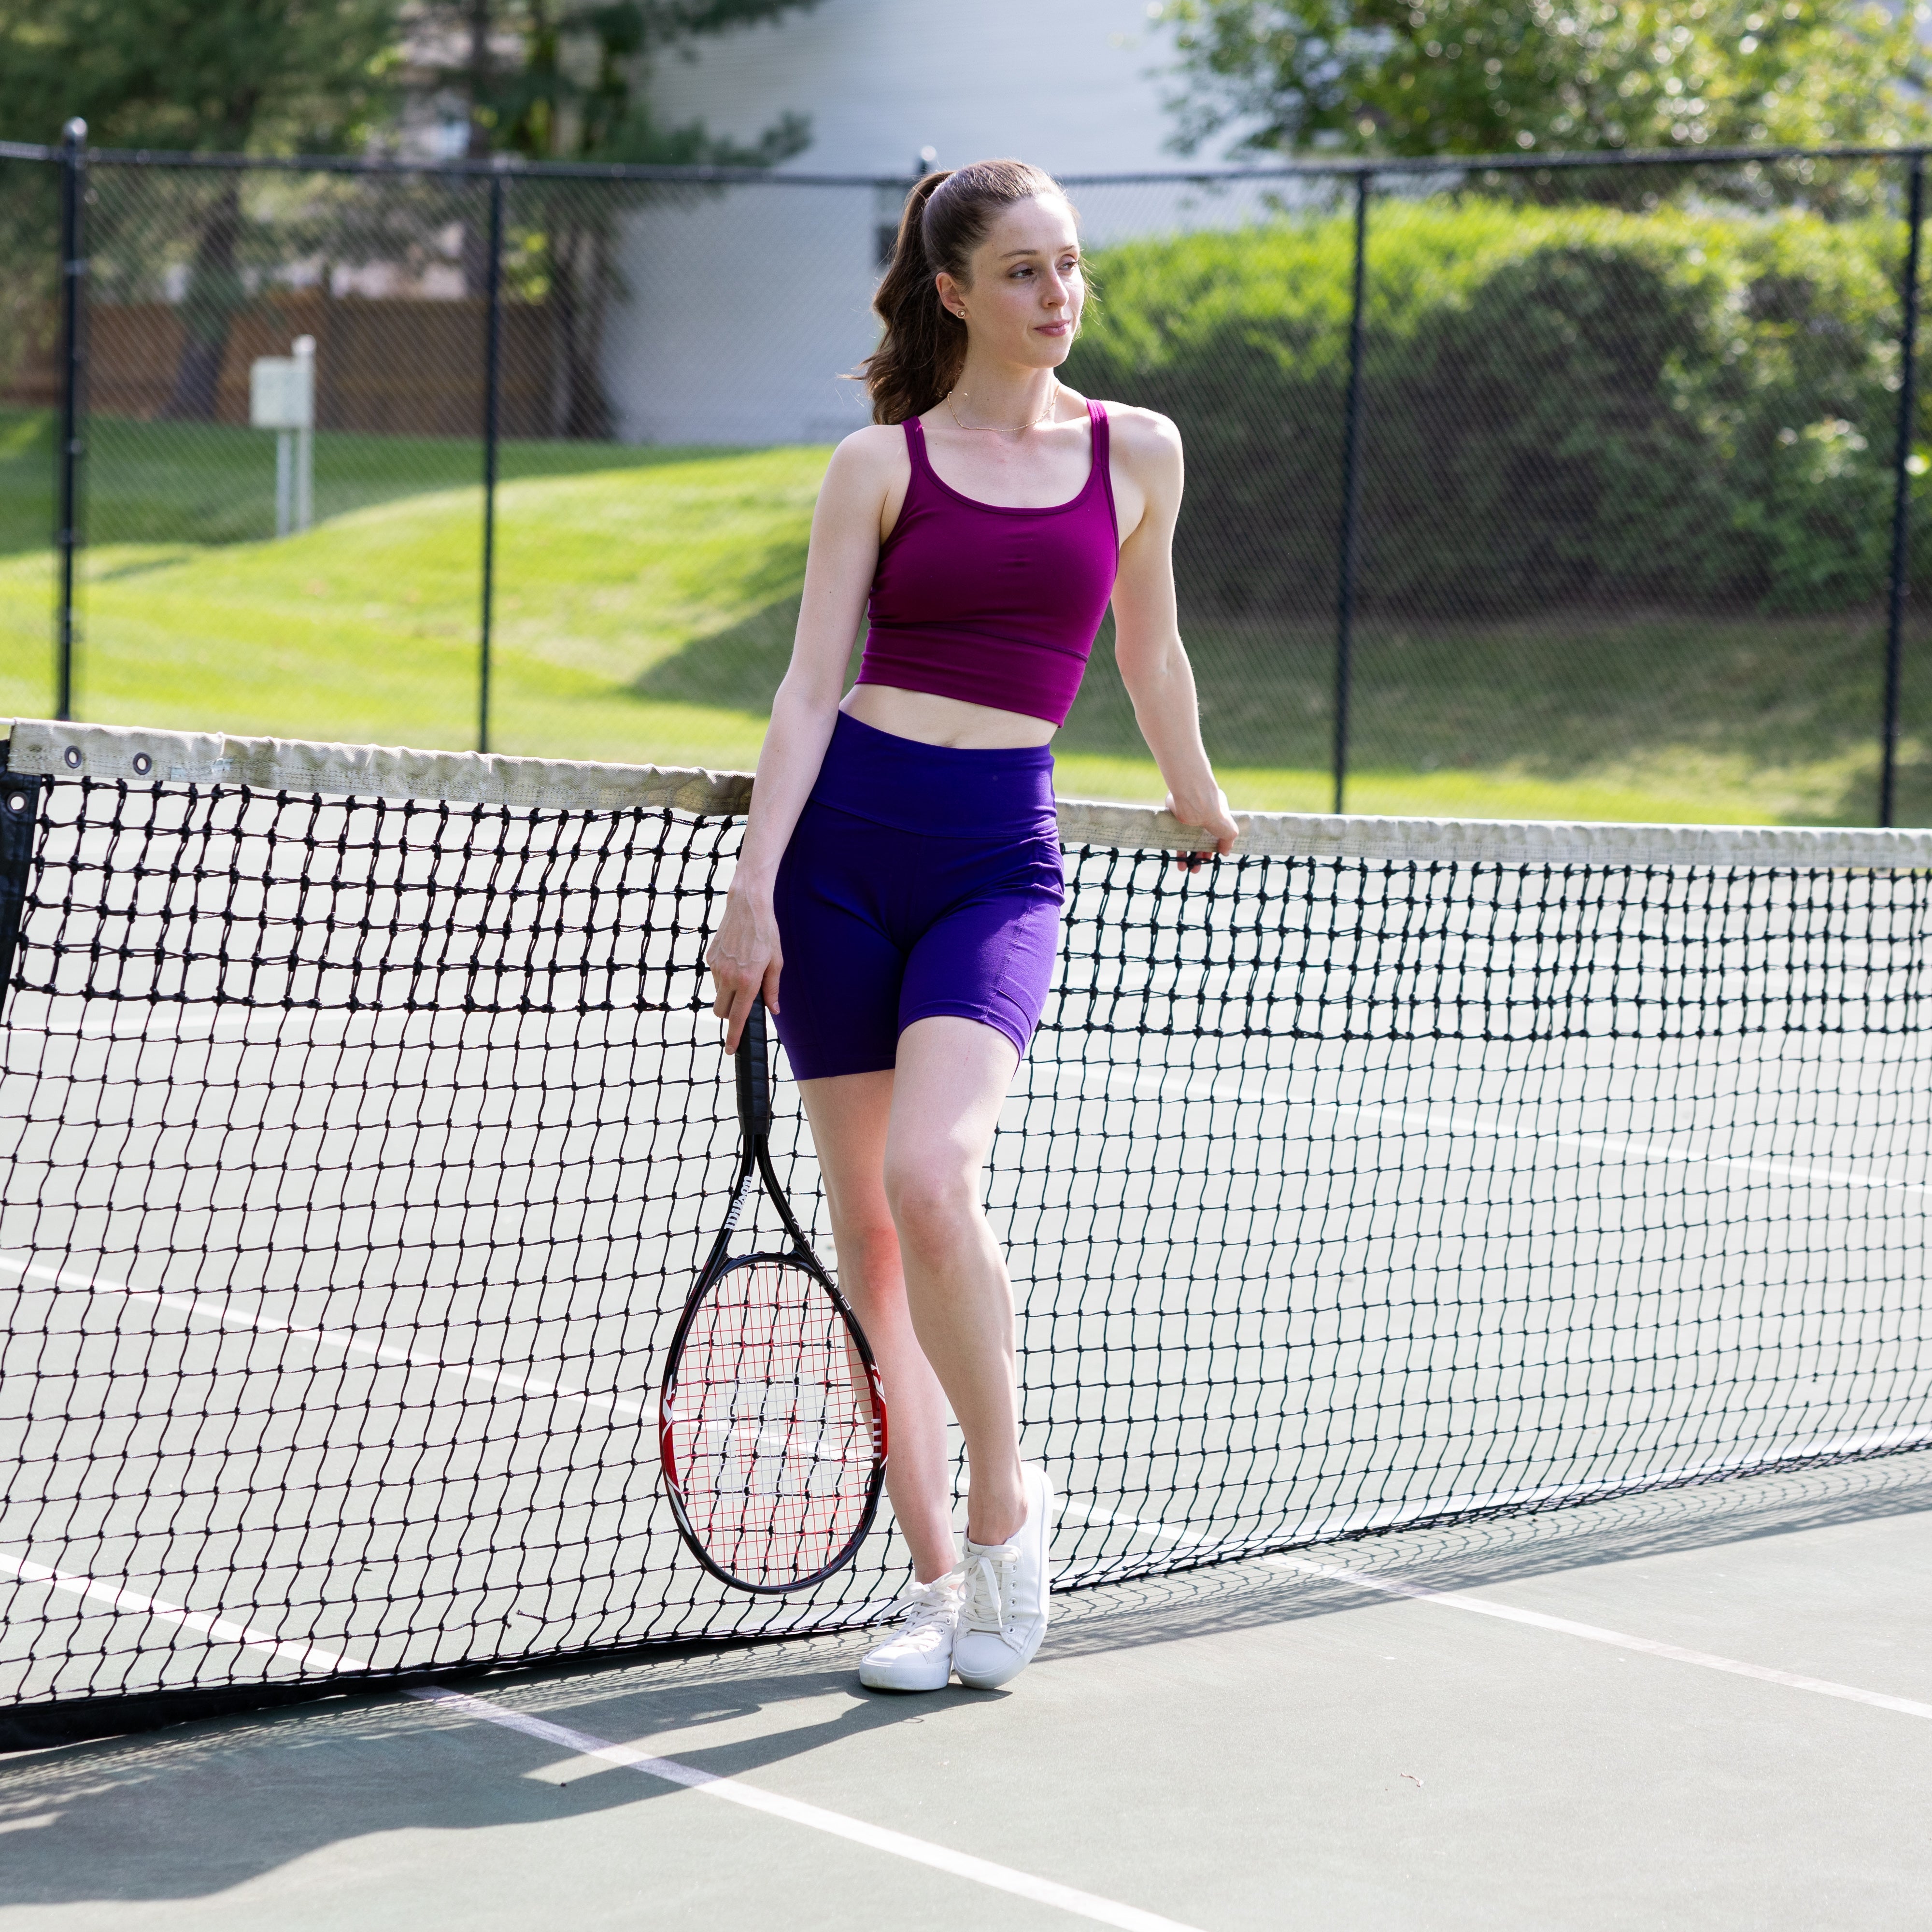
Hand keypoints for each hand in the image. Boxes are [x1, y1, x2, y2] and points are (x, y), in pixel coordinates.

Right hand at [706, 881, 782, 1051]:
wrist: (747, 906)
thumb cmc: (767, 934)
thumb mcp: (776, 962)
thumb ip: (772, 989)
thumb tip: (773, 1010)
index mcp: (747, 981)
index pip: (737, 1017)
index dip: (734, 1036)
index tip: (731, 1051)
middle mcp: (728, 977)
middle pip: (721, 1012)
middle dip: (730, 1014)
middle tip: (744, 1002)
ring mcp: (716, 968)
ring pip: (718, 994)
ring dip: (728, 993)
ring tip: (744, 971)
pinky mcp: (709, 958)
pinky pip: (714, 977)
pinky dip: (724, 977)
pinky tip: (736, 959)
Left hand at [1165, 786, 1239, 873]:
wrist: (1193, 800)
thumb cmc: (1214, 813)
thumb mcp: (1229, 830)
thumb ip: (1228, 842)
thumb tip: (1225, 852)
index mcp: (1215, 816)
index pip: (1214, 835)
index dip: (1212, 848)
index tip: (1209, 860)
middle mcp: (1201, 817)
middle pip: (1199, 840)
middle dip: (1199, 856)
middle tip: (1197, 868)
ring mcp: (1187, 818)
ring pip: (1186, 841)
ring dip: (1187, 856)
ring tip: (1187, 869)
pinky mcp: (1174, 819)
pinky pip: (1175, 837)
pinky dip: (1177, 850)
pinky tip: (1179, 861)